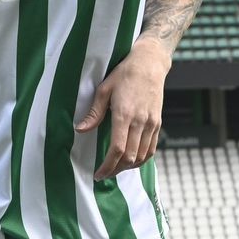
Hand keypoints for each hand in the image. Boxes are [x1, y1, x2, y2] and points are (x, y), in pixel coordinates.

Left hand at [76, 39, 170, 180]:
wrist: (150, 64)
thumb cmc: (124, 74)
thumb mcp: (104, 89)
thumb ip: (94, 113)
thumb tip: (80, 130)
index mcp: (124, 114)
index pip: (117, 149)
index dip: (107, 166)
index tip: (98, 174)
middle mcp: (140, 121)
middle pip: (130, 157)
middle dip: (115, 170)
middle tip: (104, 174)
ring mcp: (151, 123)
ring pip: (142, 156)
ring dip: (128, 167)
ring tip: (115, 168)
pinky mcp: (158, 123)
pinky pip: (151, 149)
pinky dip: (142, 160)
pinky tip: (131, 160)